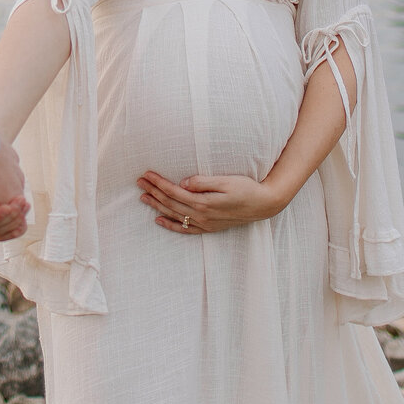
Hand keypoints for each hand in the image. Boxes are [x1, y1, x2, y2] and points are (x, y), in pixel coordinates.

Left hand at [137, 169, 281, 232]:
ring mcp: (205, 224)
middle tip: (139, 182)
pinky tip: (159, 221)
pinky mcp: (209, 227)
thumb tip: (182, 183)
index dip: (158, 183)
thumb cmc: (246, 188)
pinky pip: (185, 229)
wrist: (264, 205)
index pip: (174, 192)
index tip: (146, 174)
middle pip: (171, 203)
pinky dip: (170, 225)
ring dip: (157, 206)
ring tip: (143, 197)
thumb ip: (203, 182)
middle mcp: (201, 216)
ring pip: (174, 215)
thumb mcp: (226, 181)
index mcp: (203, 203)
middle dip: (153, 192)